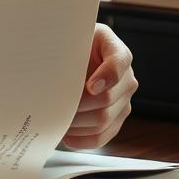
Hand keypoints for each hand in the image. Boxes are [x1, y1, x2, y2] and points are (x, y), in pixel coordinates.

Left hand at [63, 23, 136, 149]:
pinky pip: (104, 135)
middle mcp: (126, 78)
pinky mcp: (117, 118)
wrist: (80, 57)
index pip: (118, 63)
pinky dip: (83, 139)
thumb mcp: (73, 38)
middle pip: (106, 98)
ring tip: (56, 119)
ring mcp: (124, 100)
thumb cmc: (74, 46)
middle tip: (54, 105)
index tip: (90, 86)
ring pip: (103, 120)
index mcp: (117, 52)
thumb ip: (68, 48)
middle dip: (77, 105)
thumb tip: (52, 71)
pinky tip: (67, 135)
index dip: (106, 76)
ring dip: (76, 123)